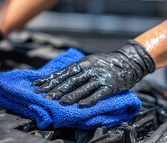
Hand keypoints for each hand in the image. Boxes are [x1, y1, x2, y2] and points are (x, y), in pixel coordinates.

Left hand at [31, 40, 154, 106]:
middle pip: (70, 80)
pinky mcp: (110, 86)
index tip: (37, 86)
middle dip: (56, 89)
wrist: (129, 61)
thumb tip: (58, 78)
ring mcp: (100, 78)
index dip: (49, 79)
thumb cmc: (106, 63)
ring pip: (83, 87)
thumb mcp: (90, 62)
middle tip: (45, 96)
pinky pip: (98, 94)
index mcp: (83, 63)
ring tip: (60, 102)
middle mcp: (90, 69)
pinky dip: (89, 100)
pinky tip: (81, 105)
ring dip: (71, 95)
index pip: (63, 72)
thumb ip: (76, 70)